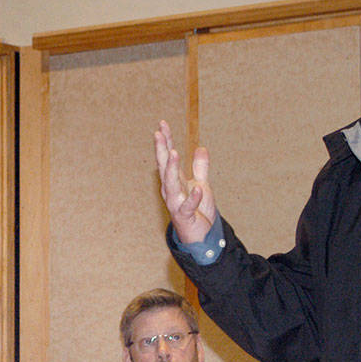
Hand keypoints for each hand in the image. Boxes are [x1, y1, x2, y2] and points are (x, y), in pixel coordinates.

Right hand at [154, 119, 216, 243]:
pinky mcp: (185, 216)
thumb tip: (201, 148)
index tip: (162, 124)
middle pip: (164, 166)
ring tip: (174, 153)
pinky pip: (188, 206)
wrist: (200, 237)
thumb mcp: (202, 185)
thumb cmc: (198, 212)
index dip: (166, 141)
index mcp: (175, 181)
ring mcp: (176, 203)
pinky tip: (197, 189)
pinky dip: (192, 198)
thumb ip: (201, 168)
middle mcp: (171, 190)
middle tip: (158, 133)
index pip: (168, 157)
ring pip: (171, 184)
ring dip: (172, 169)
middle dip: (162, 150)